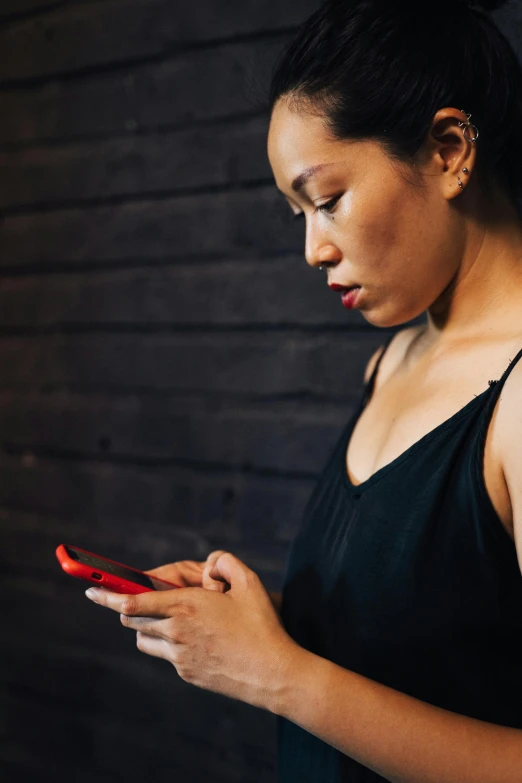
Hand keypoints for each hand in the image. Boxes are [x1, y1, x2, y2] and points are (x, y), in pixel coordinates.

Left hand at [85, 552, 299, 712]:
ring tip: (172, 618)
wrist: (273, 674)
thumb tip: (209, 563)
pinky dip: (169, 643)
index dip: (108, 595)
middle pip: (132, 620)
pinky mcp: (186, 674)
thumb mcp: (250, 583)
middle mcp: (176, 631)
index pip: (134, 601)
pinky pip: (165, 655)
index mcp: (187, 606)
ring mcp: (179, 657)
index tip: (91, 590)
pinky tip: (196, 638)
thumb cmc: (263, 626)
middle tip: (145, 598)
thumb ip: (225, 562)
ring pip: (144, 639)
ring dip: (147, 626)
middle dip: (131, 607)